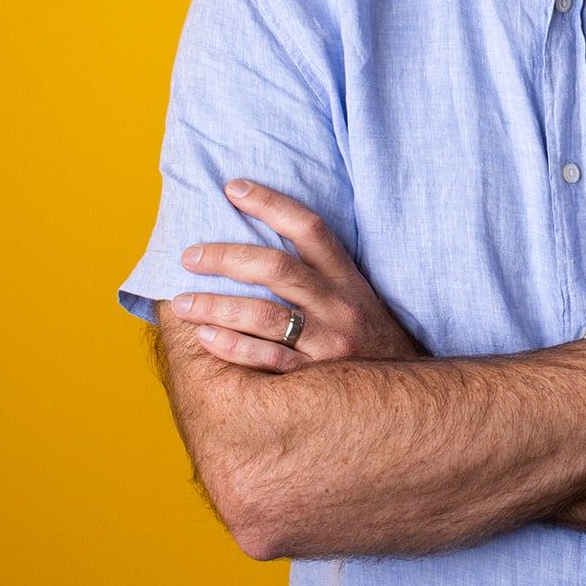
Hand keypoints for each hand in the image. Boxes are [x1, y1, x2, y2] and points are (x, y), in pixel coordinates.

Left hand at [173, 178, 423, 372]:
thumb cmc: (368, 340)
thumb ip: (321, 273)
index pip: (309, 227)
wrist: (404, 398)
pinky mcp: (315, 379)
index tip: (233, 188)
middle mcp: (338, 304)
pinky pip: (267, 360)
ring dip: (217, 305)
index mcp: (347, 278)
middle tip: (189, 255)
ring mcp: (327, 342)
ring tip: (181, 303)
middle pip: (277, 268)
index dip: (271, 203)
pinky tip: (205, 336)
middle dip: (227, 257)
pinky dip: (233, 347)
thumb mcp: (357, 297)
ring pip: (265, 315)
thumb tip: (263, 247)